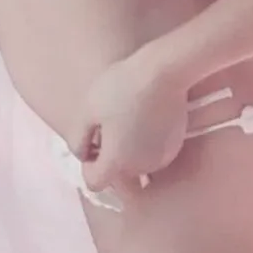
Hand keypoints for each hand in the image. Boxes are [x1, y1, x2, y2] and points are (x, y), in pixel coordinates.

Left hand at [69, 52, 190, 197]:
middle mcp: (141, 167)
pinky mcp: (175, 144)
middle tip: (111, 123)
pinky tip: (147, 117)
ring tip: (130, 118)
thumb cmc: (121, 87)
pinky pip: (153, 152)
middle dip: (110, 155)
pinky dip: (147, 142)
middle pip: (117, 173)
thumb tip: (83, 155)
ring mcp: (161, 157)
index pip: (94, 182)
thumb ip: (78, 140)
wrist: (163, 70)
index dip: (88, 163)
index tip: (93, 140)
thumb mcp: (87, 109)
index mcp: (117, 162)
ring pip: (136, 163)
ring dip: (130, 149)